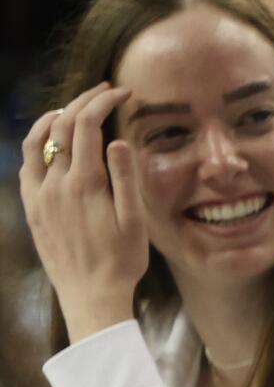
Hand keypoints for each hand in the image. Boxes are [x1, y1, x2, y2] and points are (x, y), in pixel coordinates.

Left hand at [19, 85, 147, 341]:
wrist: (90, 295)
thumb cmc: (122, 260)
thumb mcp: (135, 221)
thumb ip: (125, 177)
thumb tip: (117, 140)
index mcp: (84, 184)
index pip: (87, 126)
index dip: (103, 102)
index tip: (123, 93)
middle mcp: (55, 184)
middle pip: (62, 127)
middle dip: (83, 102)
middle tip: (104, 91)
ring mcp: (39, 196)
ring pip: (36, 142)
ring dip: (54, 118)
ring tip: (73, 108)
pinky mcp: (32, 208)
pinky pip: (27, 165)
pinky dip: (37, 143)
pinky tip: (51, 142)